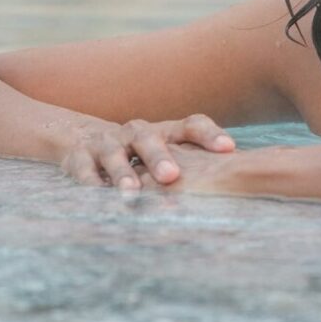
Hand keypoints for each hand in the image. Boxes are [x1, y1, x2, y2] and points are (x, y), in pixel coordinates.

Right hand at [59, 115, 234, 189]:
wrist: (82, 140)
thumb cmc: (139, 154)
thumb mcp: (166, 153)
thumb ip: (196, 164)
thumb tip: (241, 178)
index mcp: (163, 131)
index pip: (190, 125)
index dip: (209, 135)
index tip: (229, 149)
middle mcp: (136, 133)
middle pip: (149, 139)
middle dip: (160, 158)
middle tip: (171, 177)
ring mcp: (106, 144)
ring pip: (114, 156)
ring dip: (123, 174)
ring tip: (131, 194)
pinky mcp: (79, 158)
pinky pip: (83, 170)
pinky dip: (90, 183)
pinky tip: (96, 196)